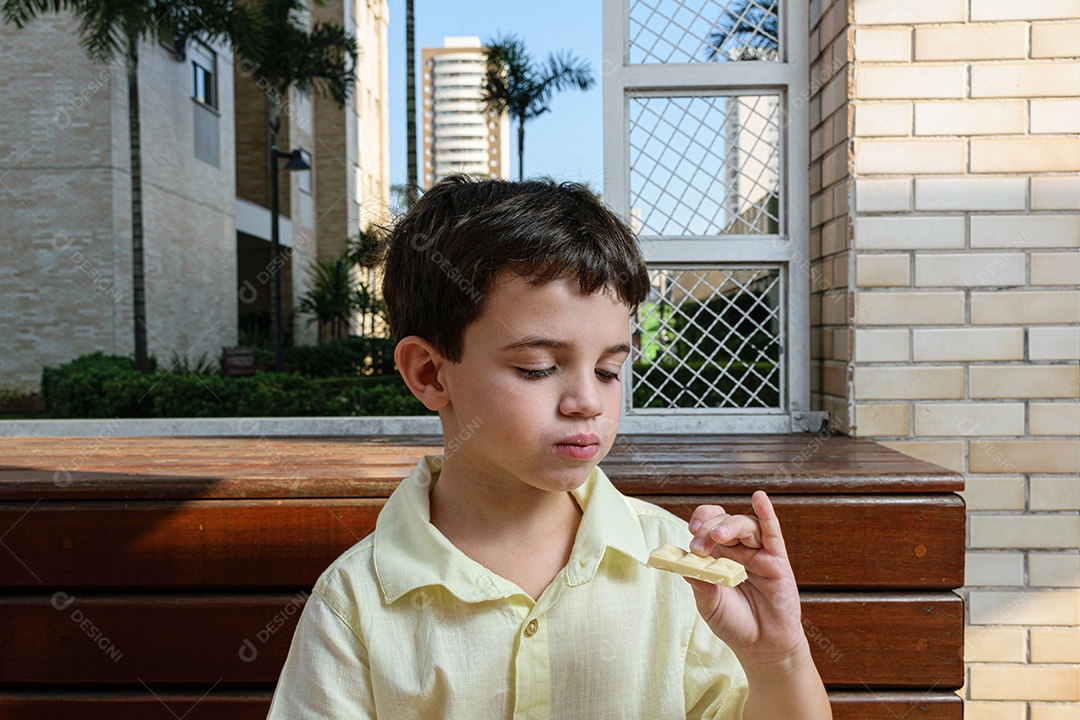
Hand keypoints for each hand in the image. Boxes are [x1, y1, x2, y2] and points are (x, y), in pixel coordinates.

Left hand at [684, 491, 805, 664]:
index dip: (699, 523)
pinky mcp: (777, 561)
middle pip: (723, 523)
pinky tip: (760, 499)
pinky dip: (767, 514)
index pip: (707, 526)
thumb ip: (700, 584)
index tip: (690, 532)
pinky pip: (772, 533)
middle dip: (708, 529)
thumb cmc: (735, 623)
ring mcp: (758, 553)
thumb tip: (685, 565)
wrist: (761, 647)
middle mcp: (738, 549)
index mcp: (718, 554)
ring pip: (745, 525)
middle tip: (699, 546)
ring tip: (717, 536)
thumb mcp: (709, 605)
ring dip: (729, 525)